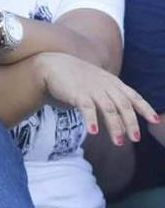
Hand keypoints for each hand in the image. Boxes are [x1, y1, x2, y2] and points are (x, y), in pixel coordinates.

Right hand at [34, 52, 160, 144]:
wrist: (52, 65)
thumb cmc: (74, 77)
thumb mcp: (97, 82)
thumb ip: (109, 94)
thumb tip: (120, 114)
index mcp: (112, 82)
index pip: (134, 96)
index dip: (145, 109)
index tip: (155, 121)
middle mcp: (105, 85)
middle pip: (123, 106)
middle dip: (131, 123)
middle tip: (135, 139)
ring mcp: (92, 89)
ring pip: (109, 109)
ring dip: (115, 127)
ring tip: (119, 142)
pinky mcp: (77, 94)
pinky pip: (87, 108)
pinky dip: (91, 120)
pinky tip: (93, 132)